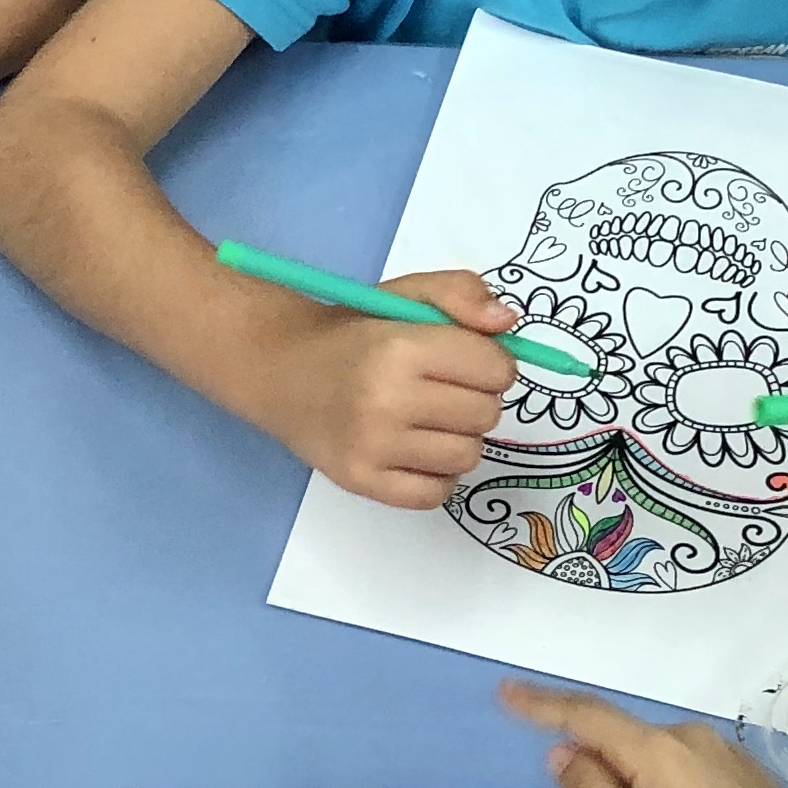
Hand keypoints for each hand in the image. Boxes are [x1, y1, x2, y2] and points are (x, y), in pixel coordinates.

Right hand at [251, 269, 515, 505]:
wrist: (280, 369)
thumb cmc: (353, 332)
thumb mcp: (406, 295)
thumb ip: (461, 293)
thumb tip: (506, 324)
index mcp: (401, 347)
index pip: (495, 370)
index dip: (492, 364)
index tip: (468, 362)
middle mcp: (387, 399)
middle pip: (486, 415)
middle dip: (476, 399)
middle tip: (443, 390)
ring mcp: (373, 446)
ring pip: (467, 456)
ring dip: (458, 438)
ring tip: (428, 420)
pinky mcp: (362, 481)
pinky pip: (436, 494)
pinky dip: (437, 475)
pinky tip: (417, 451)